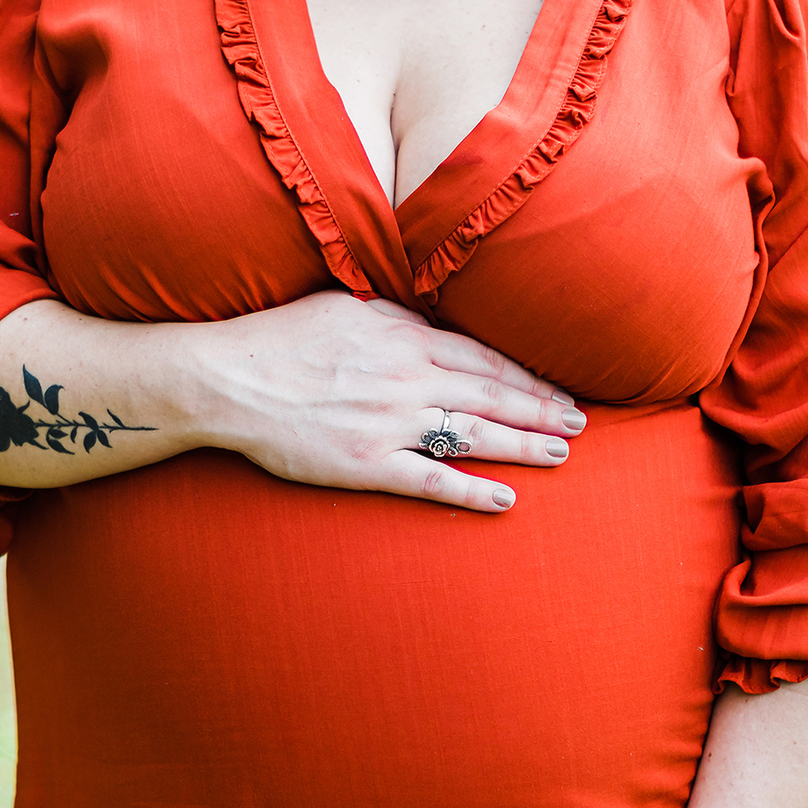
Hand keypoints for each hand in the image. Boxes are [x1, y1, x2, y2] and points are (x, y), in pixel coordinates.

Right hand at [187, 290, 584, 512]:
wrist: (227, 379)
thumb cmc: (282, 339)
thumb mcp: (346, 307)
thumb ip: (397, 320)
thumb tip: (435, 328)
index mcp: (404, 339)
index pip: (483, 358)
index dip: (527, 374)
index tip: (558, 387)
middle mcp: (406, 380)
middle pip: (491, 395)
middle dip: (541, 409)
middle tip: (580, 423)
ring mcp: (389, 424)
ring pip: (474, 435)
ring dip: (523, 445)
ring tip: (561, 454)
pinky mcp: (366, 464)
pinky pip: (431, 481)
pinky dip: (473, 491)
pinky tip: (506, 500)